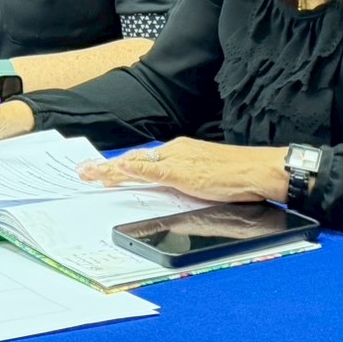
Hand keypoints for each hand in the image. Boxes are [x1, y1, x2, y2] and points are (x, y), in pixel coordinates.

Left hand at [77, 138, 290, 203]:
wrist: (258, 169)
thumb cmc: (239, 175)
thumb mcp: (206, 177)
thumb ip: (187, 181)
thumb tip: (174, 191)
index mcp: (180, 152)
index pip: (145, 158)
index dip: (122, 165)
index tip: (103, 170)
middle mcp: (175, 151)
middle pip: (135, 159)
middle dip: (108, 167)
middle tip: (85, 172)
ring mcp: (178, 160)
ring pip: (137, 163)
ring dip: (111, 169)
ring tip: (90, 174)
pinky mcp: (183, 172)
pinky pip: (153, 172)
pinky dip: (133, 170)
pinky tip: (118, 170)